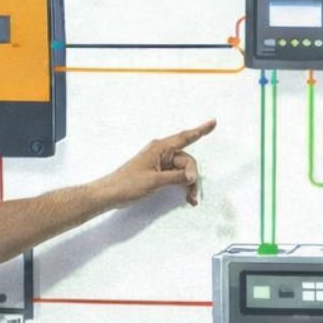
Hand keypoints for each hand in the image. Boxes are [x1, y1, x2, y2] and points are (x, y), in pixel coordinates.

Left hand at [93, 119, 215, 209]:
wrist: (110, 194)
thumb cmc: (127, 184)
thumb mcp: (155, 181)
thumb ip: (176, 177)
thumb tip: (193, 176)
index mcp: (159, 148)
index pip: (185, 137)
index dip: (200, 131)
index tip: (213, 123)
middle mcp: (161, 153)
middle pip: (187, 161)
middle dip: (193, 177)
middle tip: (192, 195)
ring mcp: (159, 163)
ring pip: (183, 170)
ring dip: (188, 184)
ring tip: (190, 199)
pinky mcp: (157, 173)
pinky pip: (175, 176)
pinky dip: (181, 185)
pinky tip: (185, 197)